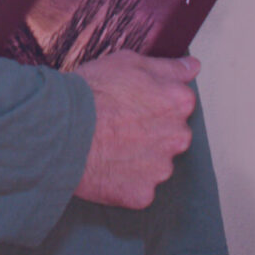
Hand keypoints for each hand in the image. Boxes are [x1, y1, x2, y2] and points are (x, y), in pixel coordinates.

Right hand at [73, 49, 197, 208]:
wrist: (61, 127)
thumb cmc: (91, 92)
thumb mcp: (128, 62)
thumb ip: (167, 67)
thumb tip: (192, 66)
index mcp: (178, 102)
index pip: (176, 103)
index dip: (150, 102)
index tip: (129, 102)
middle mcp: (178, 137)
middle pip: (169, 135)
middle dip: (148, 131)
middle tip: (115, 124)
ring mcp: (160, 168)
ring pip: (154, 163)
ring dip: (136, 157)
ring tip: (105, 146)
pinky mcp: (142, 193)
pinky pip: (137, 188)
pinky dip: (122, 180)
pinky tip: (102, 166)